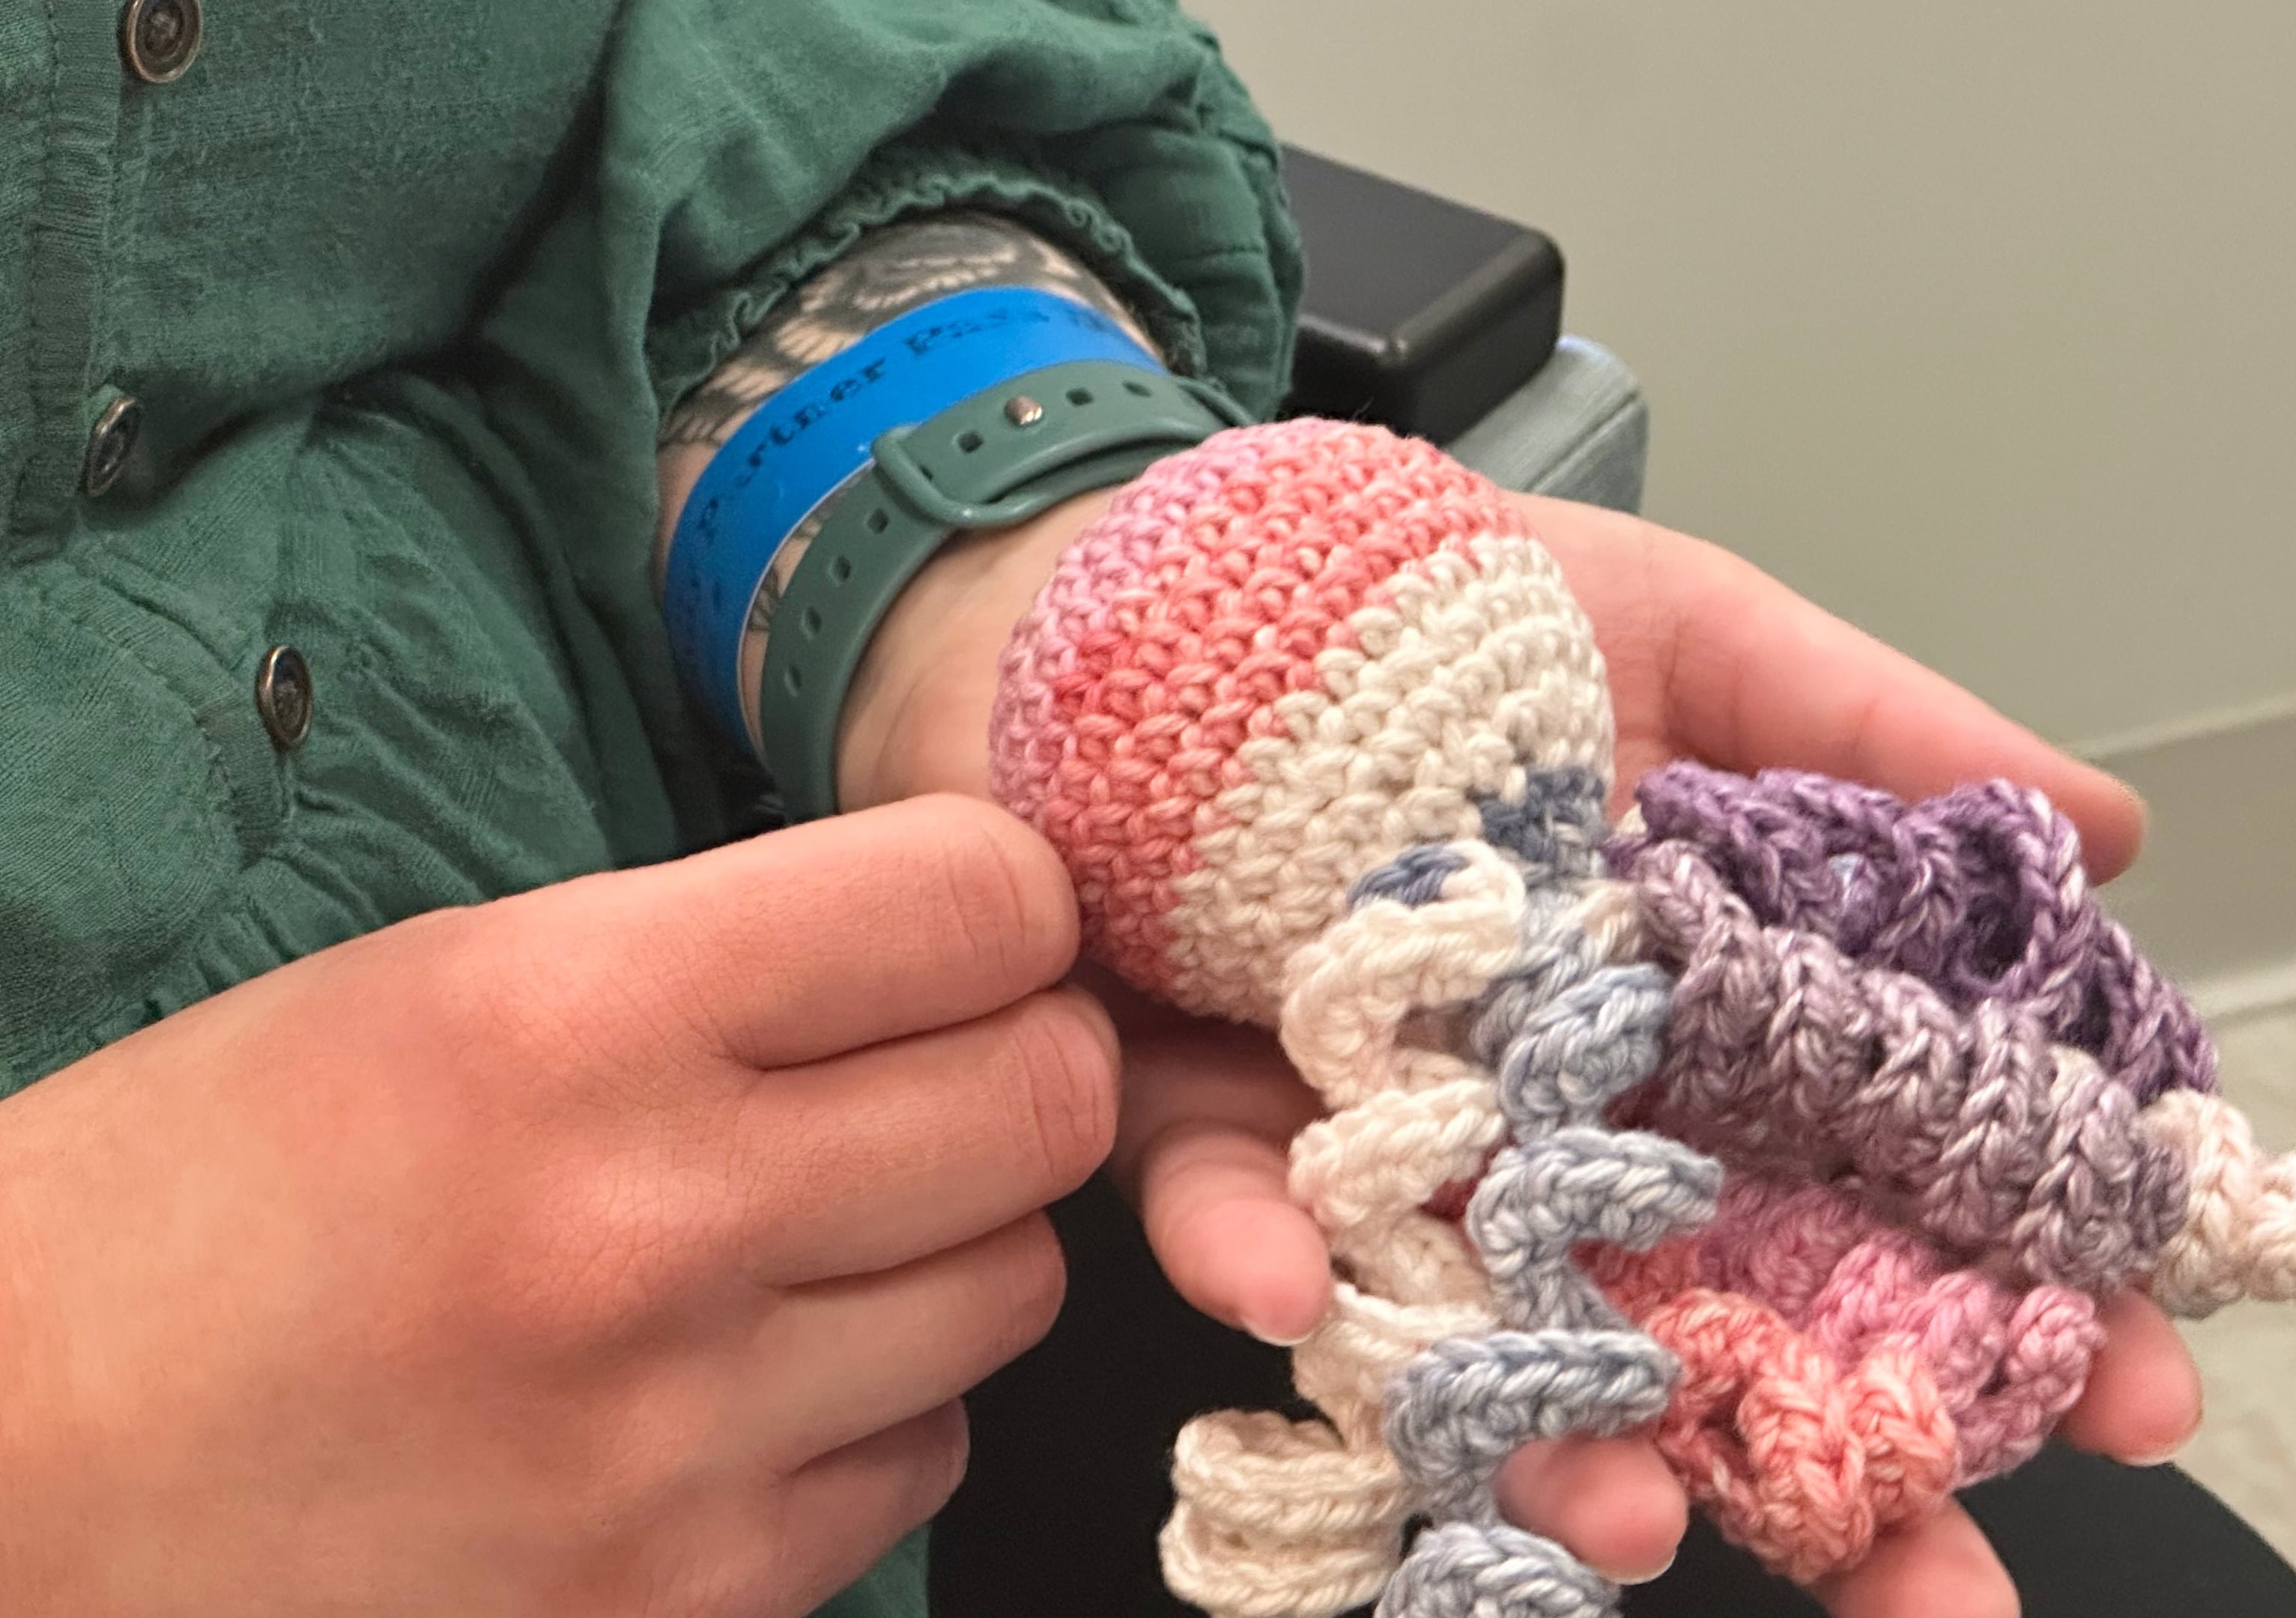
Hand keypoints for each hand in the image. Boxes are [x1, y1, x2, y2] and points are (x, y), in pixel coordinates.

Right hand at [0, 799, 1118, 1617]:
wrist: (11, 1478)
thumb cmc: (206, 1200)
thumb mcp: (443, 991)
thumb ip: (723, 962)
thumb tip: (973, 946)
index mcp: (572, 1016)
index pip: (984, 904)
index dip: (1002, 906)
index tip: (960, 932)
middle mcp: (651, 1227)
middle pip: (1053, 1104)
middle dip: (1018, 1070)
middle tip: (924, 1081)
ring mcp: (681, 1441)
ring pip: (1015, 1290)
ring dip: (944, 1253)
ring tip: (793, 1245)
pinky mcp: (688, 1603)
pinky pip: (920, 1458)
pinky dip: (864, 1414)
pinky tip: (728, 1390)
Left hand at [841, 492, 2193, 1614]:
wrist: (1146, 577)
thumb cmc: (1426, 598)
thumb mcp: (1683, 631)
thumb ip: (1877, 733)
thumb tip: (2121, 833)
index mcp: (1708, 1013)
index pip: (1899, 1186)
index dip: (2030, 1297)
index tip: (2141, 1387)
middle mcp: (1569, 1112)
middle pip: (1736, 1328)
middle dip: (1846, 1482)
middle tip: (1946, 1598)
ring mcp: (1402, 1138)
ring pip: (1506, 1335)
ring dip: (1560, 1448)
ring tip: (1630, 1527)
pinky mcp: (1216, 1121)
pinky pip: (1244, 1214)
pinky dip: (1267, 1250)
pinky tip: (1296, 1290)